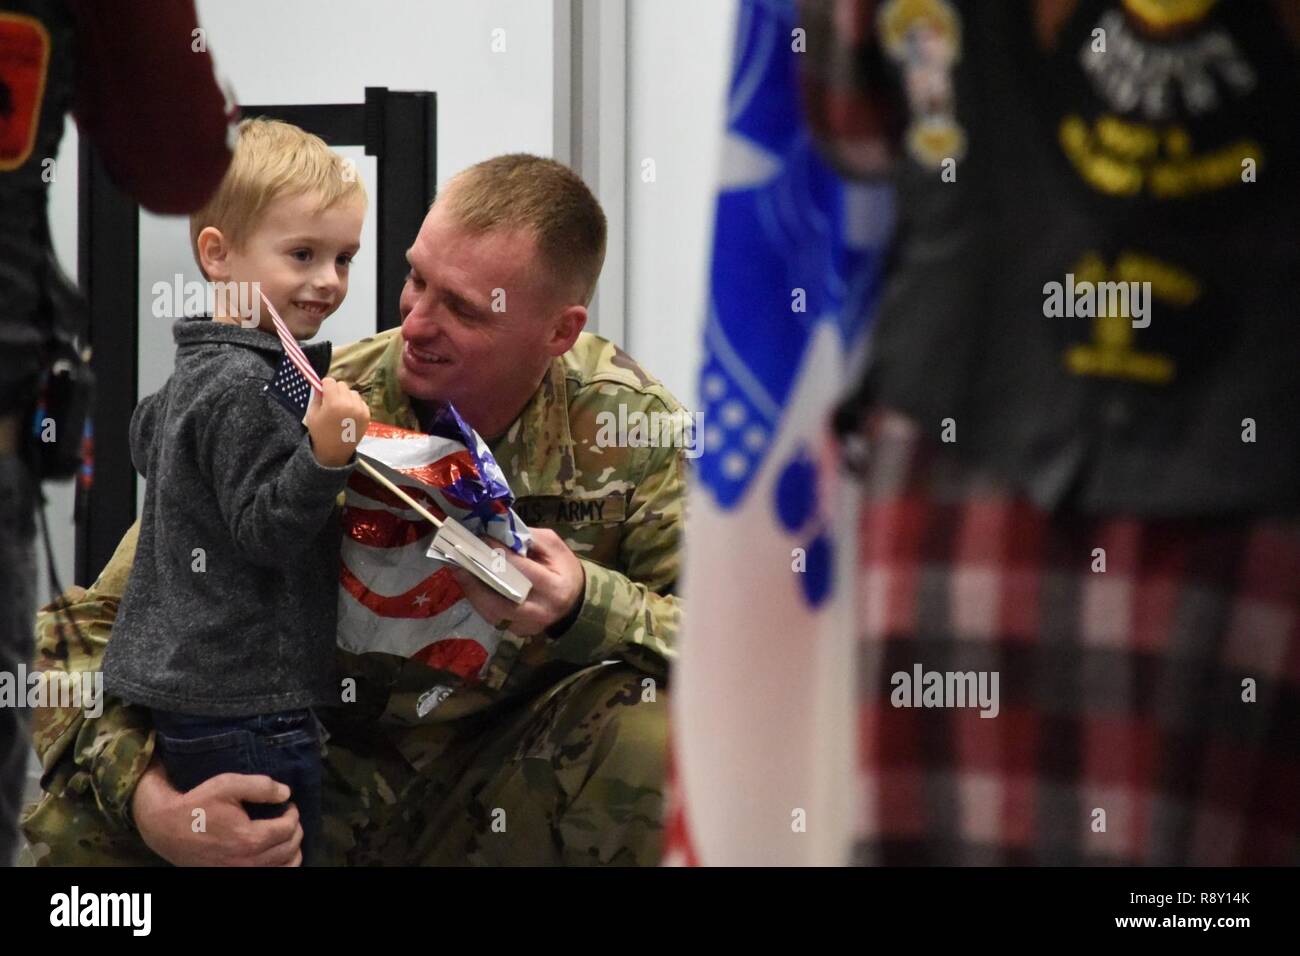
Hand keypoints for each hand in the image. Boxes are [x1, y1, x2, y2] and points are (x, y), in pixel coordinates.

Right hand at [132, 759, 302, 866]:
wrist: (165, 829)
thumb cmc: (197, 804)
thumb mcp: (228, 785)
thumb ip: (261, 786)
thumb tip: (286, 793)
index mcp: (250, 839)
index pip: (288, 829)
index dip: (293, 814)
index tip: (288, 805)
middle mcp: (248, 862)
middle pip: (289, 849)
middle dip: (295, 831)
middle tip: (289, 818)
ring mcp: (239, 874)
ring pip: (283, 869)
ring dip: (292, 852)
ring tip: (287, 837)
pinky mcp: (231, 877)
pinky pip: (268, 877)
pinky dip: (280, 866)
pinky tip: (276, 855)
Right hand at [304, 377, 369, 466]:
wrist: (334, 452)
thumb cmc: (320, 433)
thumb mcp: (312, 413)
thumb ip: (316, 396)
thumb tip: (320, 384)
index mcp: (333, 403)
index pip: (330, 381)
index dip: (324, 385)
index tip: (323, 392)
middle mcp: (349, 404)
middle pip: (342, 385)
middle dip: (335, 390)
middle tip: (331, 402)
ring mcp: (360, 410)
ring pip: (352, 392)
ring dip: (346, 397)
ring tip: (340, 409)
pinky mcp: (367, 415)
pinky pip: (360, 401)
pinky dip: (355, 404)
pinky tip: (348, 415)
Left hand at [451, 527, 585, 636]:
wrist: (575, 602)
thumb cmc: (563, 569)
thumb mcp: (554, 547)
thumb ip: (528, 539)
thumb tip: (496, 532)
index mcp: (554, 588)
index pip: (520, 570)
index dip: (497, 554)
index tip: (478, 538)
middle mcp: (540, 611)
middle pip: (501, 600)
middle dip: (476, 580)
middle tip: (458, 561)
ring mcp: (527, 626)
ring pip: (492, 613)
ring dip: (473, 592)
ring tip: (459, 572)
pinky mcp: (517, 632)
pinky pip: (492, 617)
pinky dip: (479, 601)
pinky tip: (469, 585)